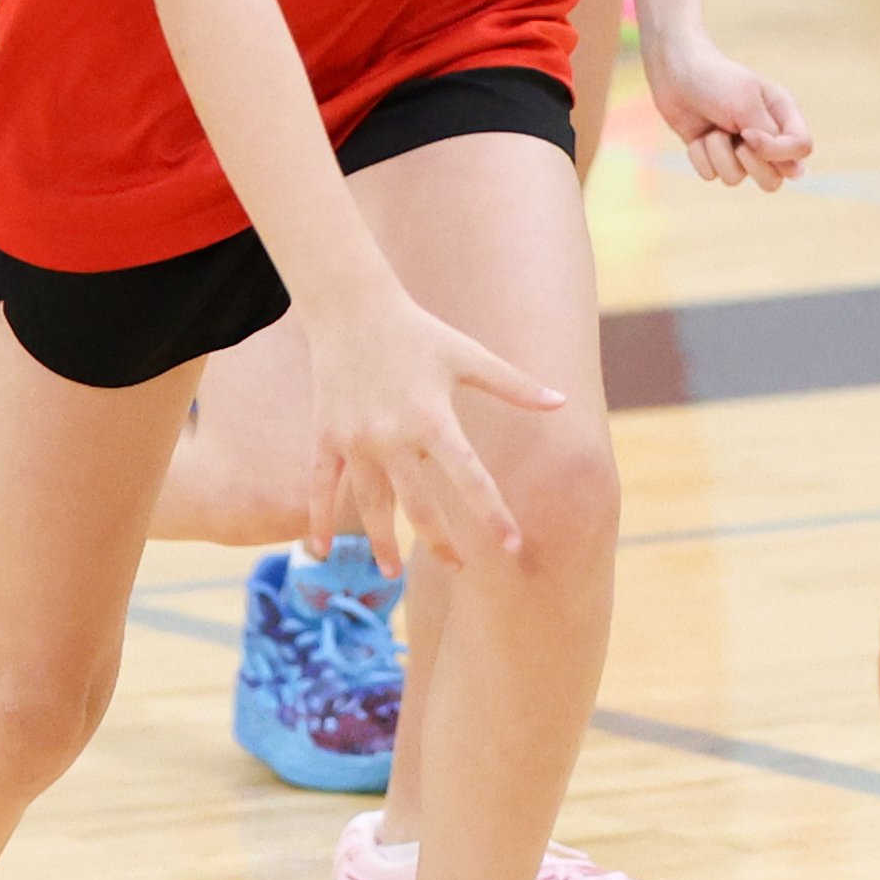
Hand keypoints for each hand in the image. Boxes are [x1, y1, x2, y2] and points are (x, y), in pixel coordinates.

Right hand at [304, 284, 564, 577]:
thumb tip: (561, 401)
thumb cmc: (418, 332)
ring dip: (382, 542)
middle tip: (460, 570)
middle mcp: (393, 435)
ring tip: (392, 573)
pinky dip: (317, 519)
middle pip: (419, 504)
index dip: (492, 513)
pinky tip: (319, 551)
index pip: (469, 476)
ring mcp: (355, 439)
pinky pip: (320, 486)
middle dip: (440, 542)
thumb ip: (514, 385)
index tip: (512, 547)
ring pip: (371, 504)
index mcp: (432, 417)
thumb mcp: (469, 355)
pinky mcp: (325, 436)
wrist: (352, 307)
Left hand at [644, 30, 812, 191]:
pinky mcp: (714, 154)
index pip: (801, 149)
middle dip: (750, 164)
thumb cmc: (714, 80)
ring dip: (718, 154)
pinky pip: (711, 175)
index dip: (777, 152)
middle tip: (735, 141)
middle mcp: (765, 134)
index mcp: (783, 114)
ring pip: (737, 178)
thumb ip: (772, 139)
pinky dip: (700, 156)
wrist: (673, 71)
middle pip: (775, 178)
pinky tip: (697, 134)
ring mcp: (739, 147)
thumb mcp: (746, 106)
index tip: (748, 135)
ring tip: (711, 131)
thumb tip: (796, 173)